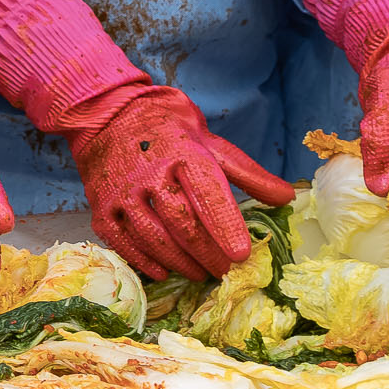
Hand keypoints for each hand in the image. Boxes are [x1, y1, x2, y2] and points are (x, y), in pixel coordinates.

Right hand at [64, 83, 294, 279]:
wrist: (109, 114)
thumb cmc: (167, 129)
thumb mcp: (210, 141)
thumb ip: (246, 173)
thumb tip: (287, 197)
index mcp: (182, 153)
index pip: (207, 194)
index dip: (225, 226)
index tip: (242, 253)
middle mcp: (150, 174)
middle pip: (182, 223)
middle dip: (208, 253)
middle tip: (226, 271)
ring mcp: (122, 192)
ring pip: (153, 237)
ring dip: (180, 262)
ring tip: (200, 273)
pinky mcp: (102, 206)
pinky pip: (121, 242)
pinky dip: (144, 261)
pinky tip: (163, 271)